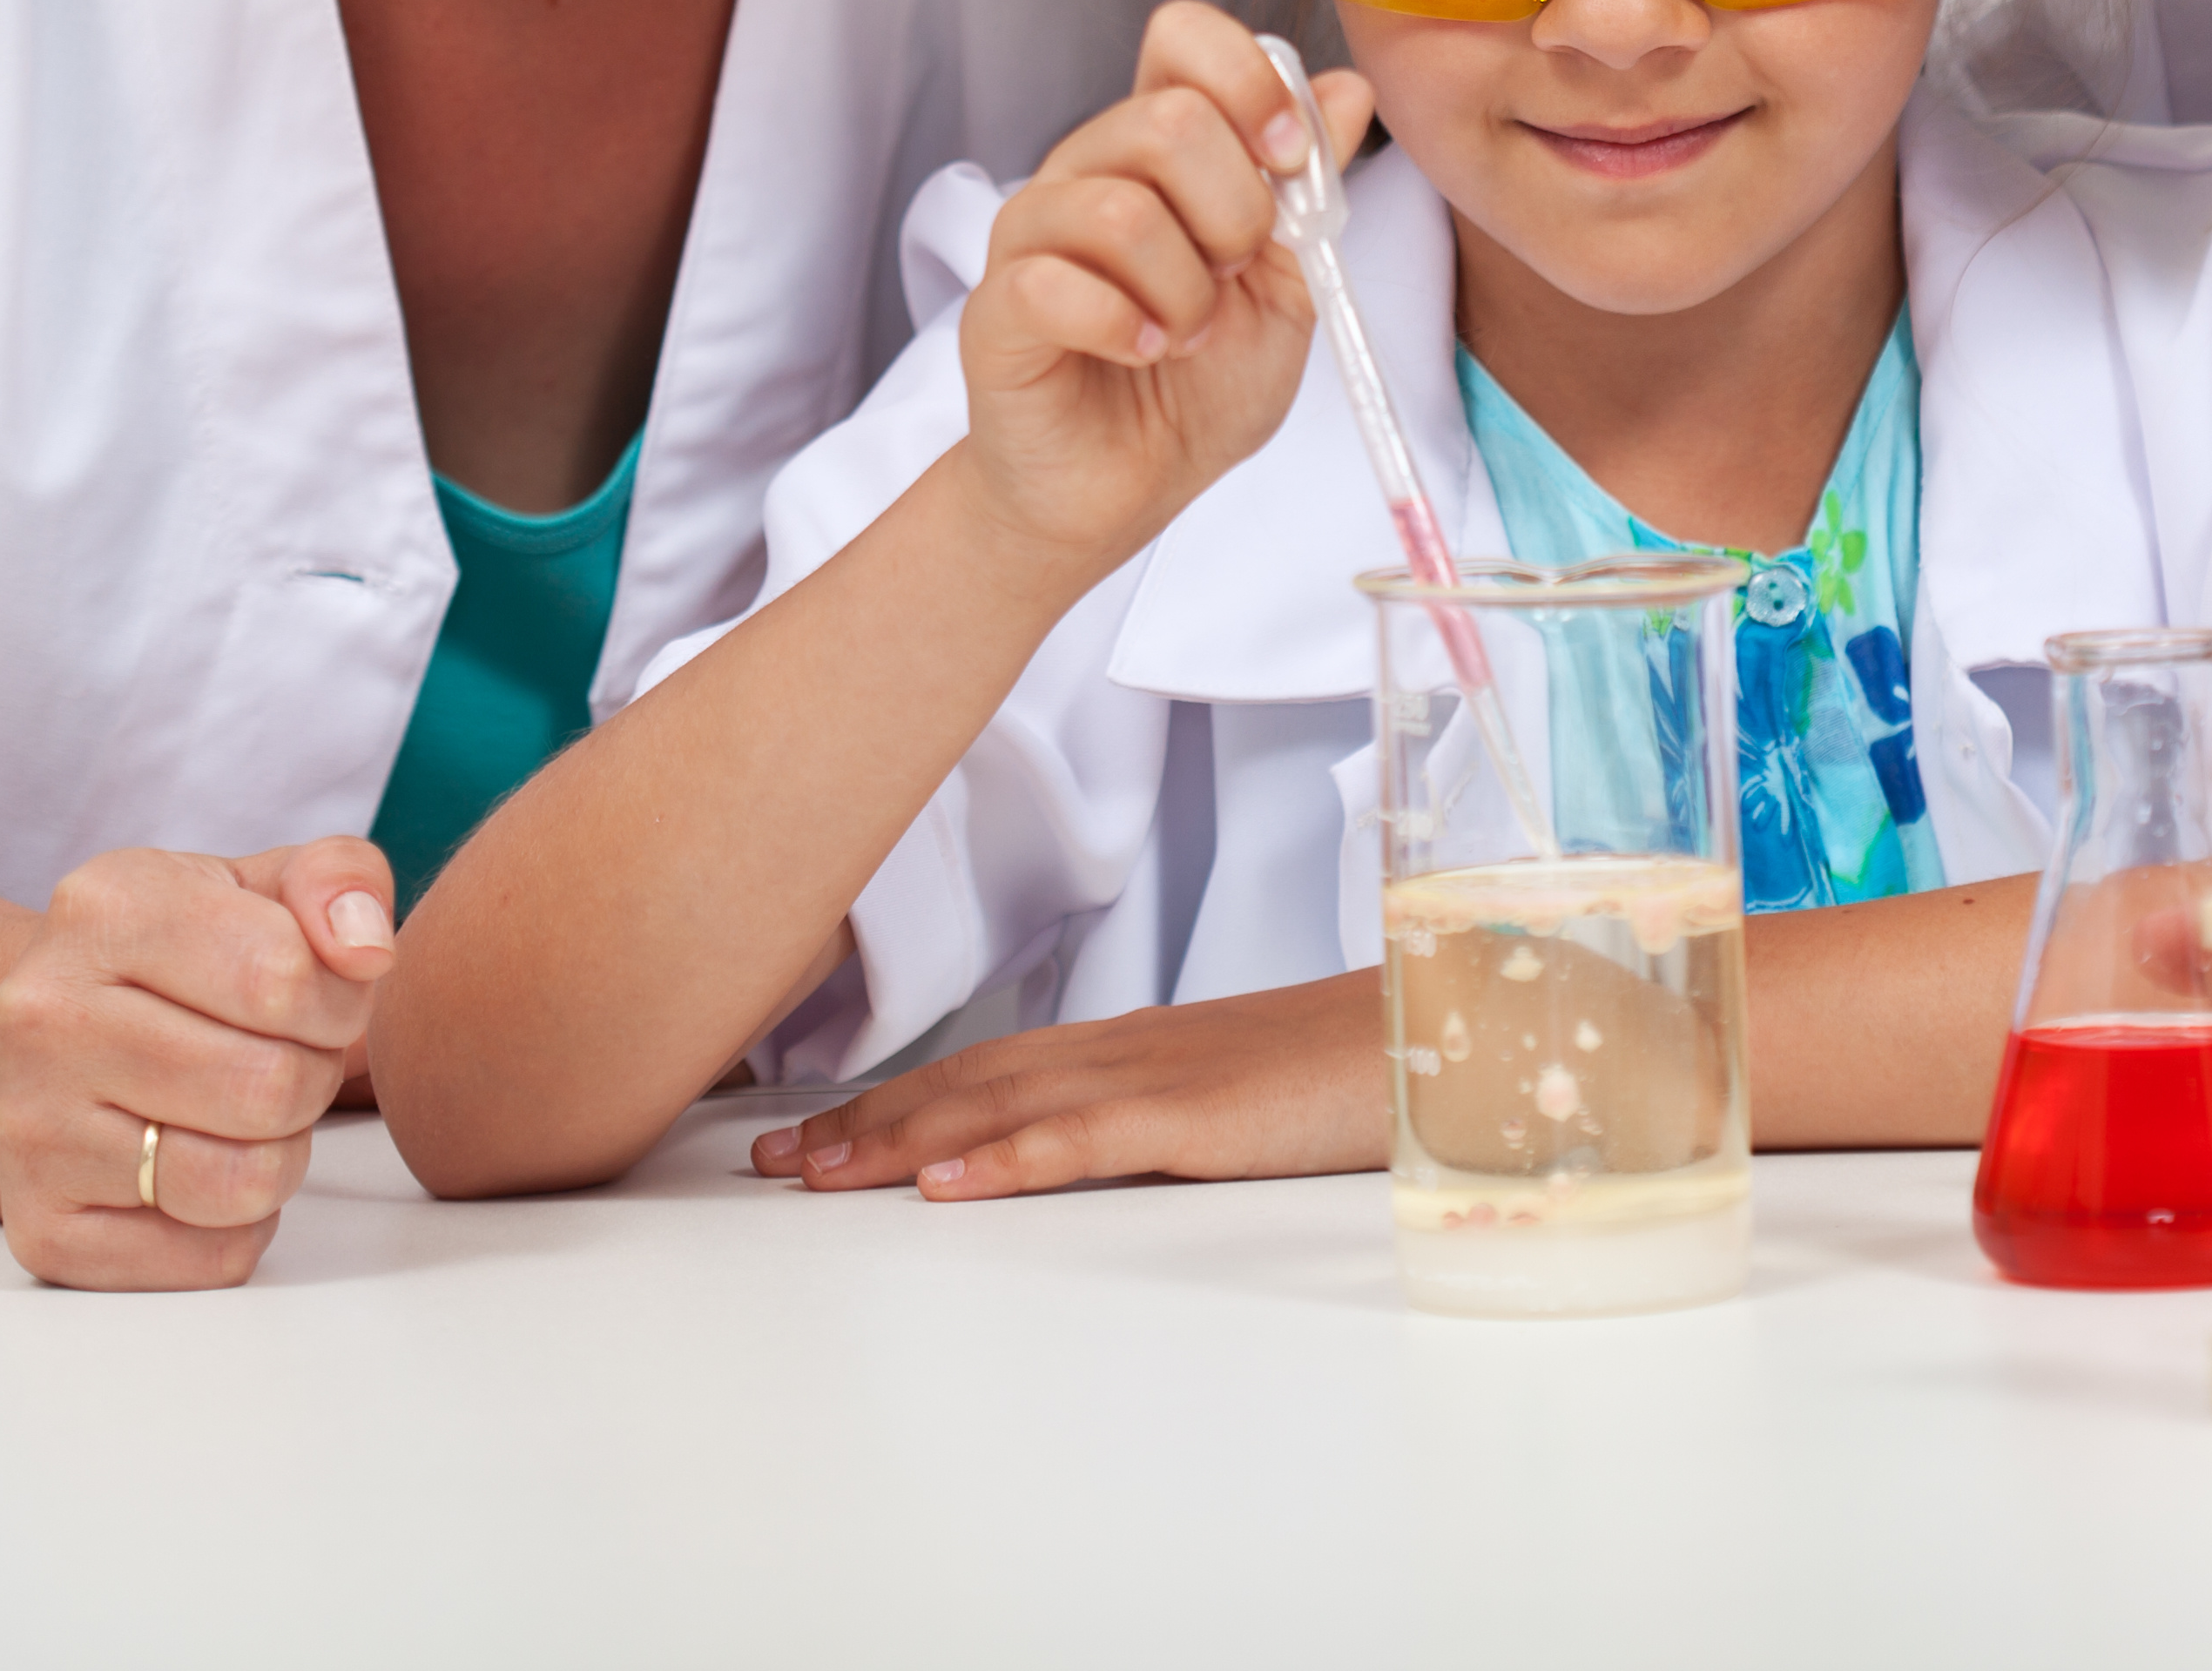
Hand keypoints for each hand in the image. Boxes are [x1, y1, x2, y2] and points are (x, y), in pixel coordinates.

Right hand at [0, 837, 397, 1286]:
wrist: (63, 1034)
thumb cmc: (196, 955)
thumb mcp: (267, 883)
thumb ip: (340, 880)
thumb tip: (366, 951)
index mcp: (107, 908)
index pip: (283, 979)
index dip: (338, 1002)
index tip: (315, 1000)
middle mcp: (45, 1015)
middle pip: (270, 1088)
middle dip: (311, 1077)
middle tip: (277, 1057)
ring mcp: (29, 1130)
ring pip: (244, 1184)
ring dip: (281, 1155)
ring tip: (244, 1113)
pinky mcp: (44, 1231)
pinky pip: (211, 1260)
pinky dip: (239, 1228)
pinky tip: (202, 1164)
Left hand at [748, 968, 1393, 1197]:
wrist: (1444, 1025)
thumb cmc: (1352, 1065)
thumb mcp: (1238, 1092)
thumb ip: (1163, 1109)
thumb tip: (1100, 1144)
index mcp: (1132, 1045)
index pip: (986, 1069)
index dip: (890, 1099)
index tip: (808, 1133)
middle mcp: (1124, 1049)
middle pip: (966, 1081)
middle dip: (860, 1121)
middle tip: (767, 1161)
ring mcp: (1156, 1077)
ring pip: (998, 1105)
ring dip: (899, 1140)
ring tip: (815, 1175)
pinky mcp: (1195, 1117)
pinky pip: (1082, 1138)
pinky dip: (1004, 1159)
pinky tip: (944, 1185)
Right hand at [953, 1, 1376, 576]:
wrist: (1129, 487)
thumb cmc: (1201, 383)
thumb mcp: (1289, 285)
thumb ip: (1312, 191)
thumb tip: (1347, 90)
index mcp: (1158, 146)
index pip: (1182, 36)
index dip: (1249, 80)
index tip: (1289, 159)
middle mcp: (1086, 168)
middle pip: (1167, 119)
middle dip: (1234, 213)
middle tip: (1232, 277)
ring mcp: (1031, 234)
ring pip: (1119, 209)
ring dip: (1185, 291)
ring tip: (1188, 334)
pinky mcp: (996, 307)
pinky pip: (1057, 284)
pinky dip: (1128, 329)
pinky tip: (1145, 354)